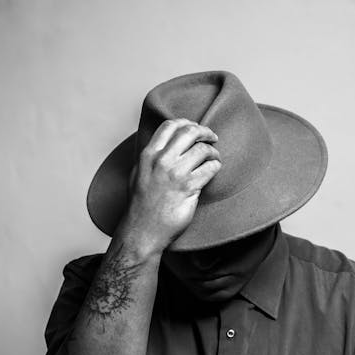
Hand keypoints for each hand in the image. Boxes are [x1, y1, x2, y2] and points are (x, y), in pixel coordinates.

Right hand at [115, 118, 220, 257]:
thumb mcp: (138, 173)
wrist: (143, 231)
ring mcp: (175, 174)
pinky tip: (214, 169)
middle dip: (205, 132)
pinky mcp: (189, 188)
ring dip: (213, 152)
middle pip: (189, 132)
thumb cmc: (142, 205)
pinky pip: (210, 168)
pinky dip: (216, 166)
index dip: (187, 123)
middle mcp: (161, 161)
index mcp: (148, 155)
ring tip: (214, 157)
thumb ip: (151, 157)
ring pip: (203, 150)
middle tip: (212, 138)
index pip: (170, 126)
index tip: (195, 128)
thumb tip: (167, 143)